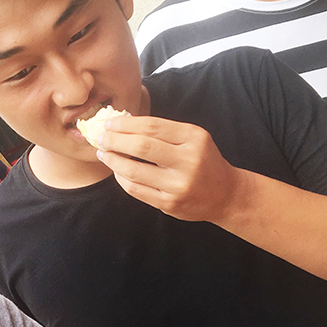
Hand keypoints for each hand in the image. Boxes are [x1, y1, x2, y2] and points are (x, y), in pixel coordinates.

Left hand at [95, 115, 242, 222]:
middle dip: (115, 140)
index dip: (126, 124)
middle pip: (141, 146)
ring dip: (113, 160)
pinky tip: (116, 171)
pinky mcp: (170, 203)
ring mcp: (179, 184)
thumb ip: (163, 132)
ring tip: (104, 153)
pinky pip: (136, 189)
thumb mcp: (192, 139)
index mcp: (195, 138)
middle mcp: (189, 161)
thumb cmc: (202, 161)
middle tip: (101, 137)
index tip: (109, 123)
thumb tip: (122, 123)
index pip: (152, 126)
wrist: (226, 194)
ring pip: (134, 170)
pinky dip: (121, 178)